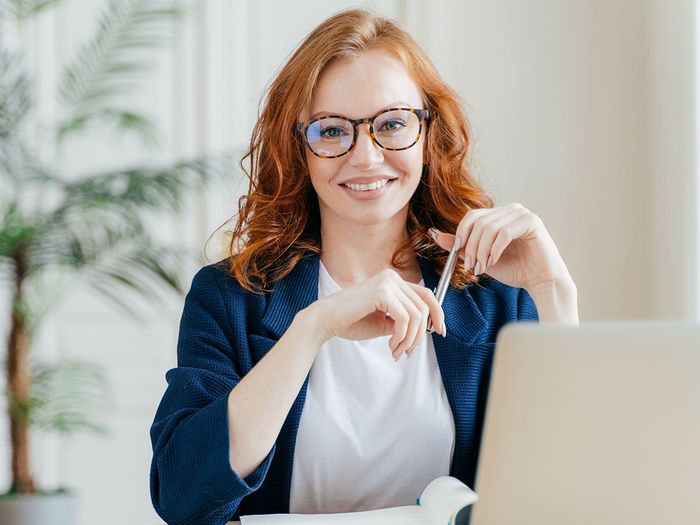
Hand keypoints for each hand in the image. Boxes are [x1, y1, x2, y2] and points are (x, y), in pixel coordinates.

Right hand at [310, 269, 446, 360]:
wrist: (325, 321)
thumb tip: (423, 330)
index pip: (426, 294)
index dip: (438, 313)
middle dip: (420, 335)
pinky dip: (402, 337)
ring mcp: (387, 282)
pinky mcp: (382, 292)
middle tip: (408, 352)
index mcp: (392, 281)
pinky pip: (405, 319)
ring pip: (417, 315)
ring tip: (397, 351)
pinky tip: (391, 345)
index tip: (440, 331)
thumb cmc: (350, 321)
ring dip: (409, 339)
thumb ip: (403, 322)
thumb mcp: (383, 322)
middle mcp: (392, 277)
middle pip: (424, 307)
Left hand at [430, 202, 572, 291]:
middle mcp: (511, 210)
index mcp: (499, 215)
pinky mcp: (532, 222)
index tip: (457, 252)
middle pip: (478, 221)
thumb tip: (436, 235)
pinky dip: (494, 249)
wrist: (540, 281)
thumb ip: (462, 246)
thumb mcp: (481, 258)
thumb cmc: (515, 269)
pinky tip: (494, 261)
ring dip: (482, 251)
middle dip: (471, 246)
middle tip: (471, 266)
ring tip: (483, 267)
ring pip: (489, 228)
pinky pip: (504, 233)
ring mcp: (522, 214)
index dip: (461, 233)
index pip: (472, 216)